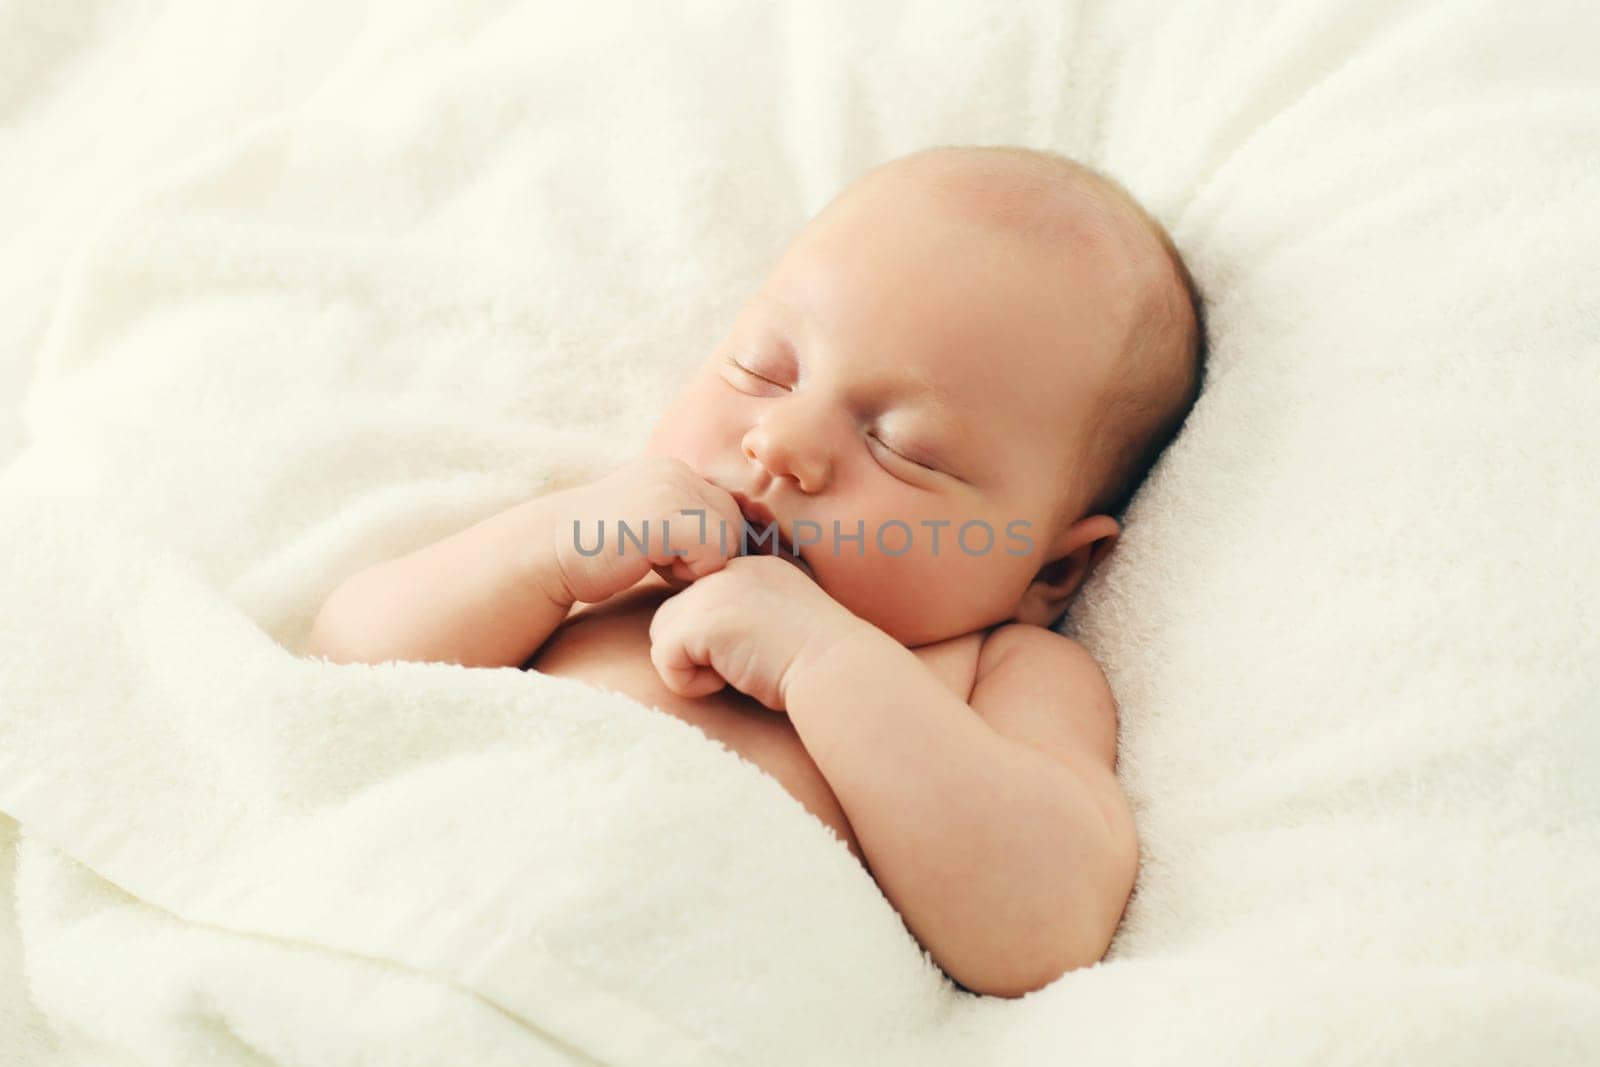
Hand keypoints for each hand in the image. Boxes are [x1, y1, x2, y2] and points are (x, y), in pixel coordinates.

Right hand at [543, 457, 745, 604]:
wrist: (548, 554)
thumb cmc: (599, 554)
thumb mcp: (650, 526)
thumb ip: (687, 523)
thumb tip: (745, 542)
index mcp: (676, 471)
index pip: (727, 512)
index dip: (707, 546)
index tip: (666, 556)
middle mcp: (677, 471)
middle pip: (734, 524)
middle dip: (708, 555)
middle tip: (661, 563)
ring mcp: (672, 488)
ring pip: (729, 538)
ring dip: (698, 564)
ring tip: (654, 562)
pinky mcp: (666, 513)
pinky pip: (714, 551)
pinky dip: (690, 571)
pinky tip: (651, 565)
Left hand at [647, 554, 864, 711]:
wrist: (836, 668)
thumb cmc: (819, 661)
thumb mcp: (780, 623)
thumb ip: (745, 617)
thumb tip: (707, 642)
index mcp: (752, 568)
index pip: (701, 598)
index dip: (710, 636)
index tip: (748, 654)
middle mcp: (729, 571)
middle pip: (674, 613)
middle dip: (694, 650)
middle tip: (739, 665)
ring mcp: (714, 591)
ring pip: (664, 634)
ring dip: (691, 665)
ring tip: (734, 672)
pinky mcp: (702, 621)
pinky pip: (664, 658)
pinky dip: (689, 683)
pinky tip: (727, 680)